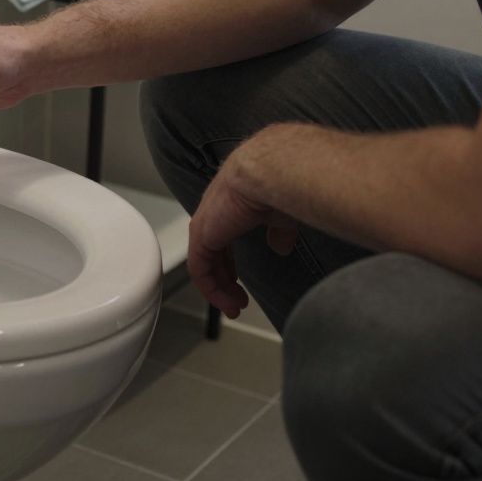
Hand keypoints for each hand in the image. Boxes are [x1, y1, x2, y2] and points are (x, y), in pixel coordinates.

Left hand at [188, 139, 300, 317]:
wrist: (272, 172)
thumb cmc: (282, 184)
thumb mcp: (282, 215)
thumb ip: (278, 231)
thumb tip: (280, 247)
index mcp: (230, 207)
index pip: (222, 243)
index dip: (231, 268)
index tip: (242, 288)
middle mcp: (213, 215)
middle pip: (211, 256)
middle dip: (224, 282)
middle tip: (237, 303)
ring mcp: (204, 224)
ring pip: (203, 265)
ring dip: (218, 290)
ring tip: (234, 308)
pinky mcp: (201, 235)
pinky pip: (200, 270)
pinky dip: (211, 289)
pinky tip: (225, 301)